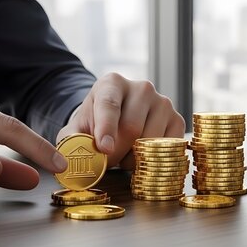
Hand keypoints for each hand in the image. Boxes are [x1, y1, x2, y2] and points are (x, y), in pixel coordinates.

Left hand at [58, 73, 184, 168]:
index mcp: (112, 83)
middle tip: (107, 161)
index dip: (106, 127)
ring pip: (150, 140)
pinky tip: (140, 154)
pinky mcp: (177, 119)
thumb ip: (72, 143)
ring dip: (133, 158)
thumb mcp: (76, 130)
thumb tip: (68, 162)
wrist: (115, 121)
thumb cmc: (94, 126)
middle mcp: (141, 88)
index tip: (104, 148)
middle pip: (131, 127)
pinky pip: (168, 147)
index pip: (110, 104)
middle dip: (117, 152)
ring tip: (123, 155)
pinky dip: (153, 159)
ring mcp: (163, 102)